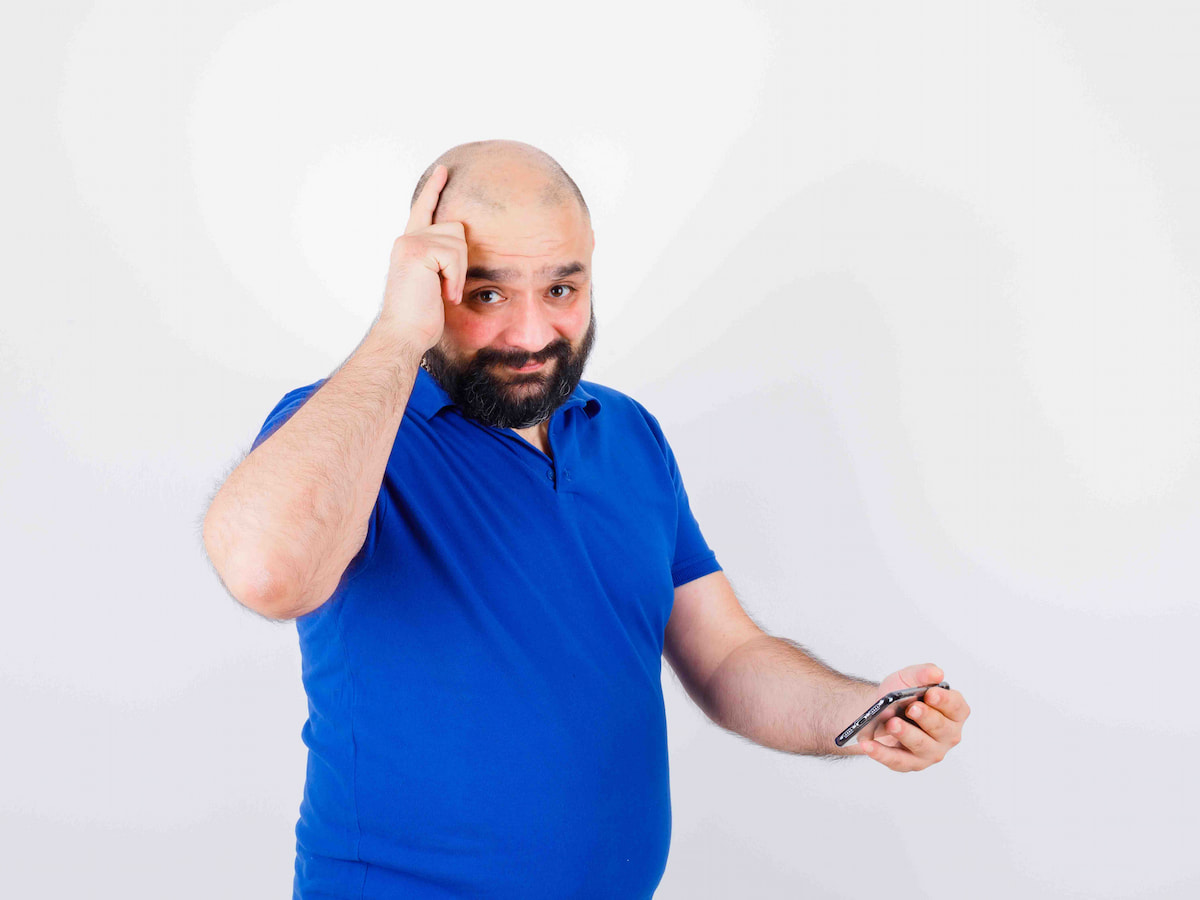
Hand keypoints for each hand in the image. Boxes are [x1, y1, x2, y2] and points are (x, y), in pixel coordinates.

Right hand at [379, 163, 467, 353]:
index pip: (424, 210)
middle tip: (447, 289)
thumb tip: (459, 243)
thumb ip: (440, 260)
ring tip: (442, 293)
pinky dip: (455, 278)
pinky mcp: (416, 250)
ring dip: (458, 271)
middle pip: (456, 227)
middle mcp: (407, 239)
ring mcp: (410, 243)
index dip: (434, 190)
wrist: (404, 334)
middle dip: (461, 260)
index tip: (444, 170)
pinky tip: (443, 294)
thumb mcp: (433, 282)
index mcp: (409, 246)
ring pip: (458, 240)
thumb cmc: (420, 317)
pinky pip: (454, 255)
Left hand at [858, 664, 969, 772]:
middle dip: (925, 718)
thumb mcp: (909, 678)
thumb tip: (936, 673)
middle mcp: (947, 735)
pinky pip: (897, 761)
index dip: (944, 701)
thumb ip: (923, 673)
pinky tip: (868, 745)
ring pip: (921, 746)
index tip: (930, 694)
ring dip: (905, 735)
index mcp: (953, 712)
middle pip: (941, 728)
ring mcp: (931, 751)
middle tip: (911, 709)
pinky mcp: (911, 763)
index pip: (956, 707)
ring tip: (891, 723)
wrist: (880, 711)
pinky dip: (881, 753)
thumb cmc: (902, 696)